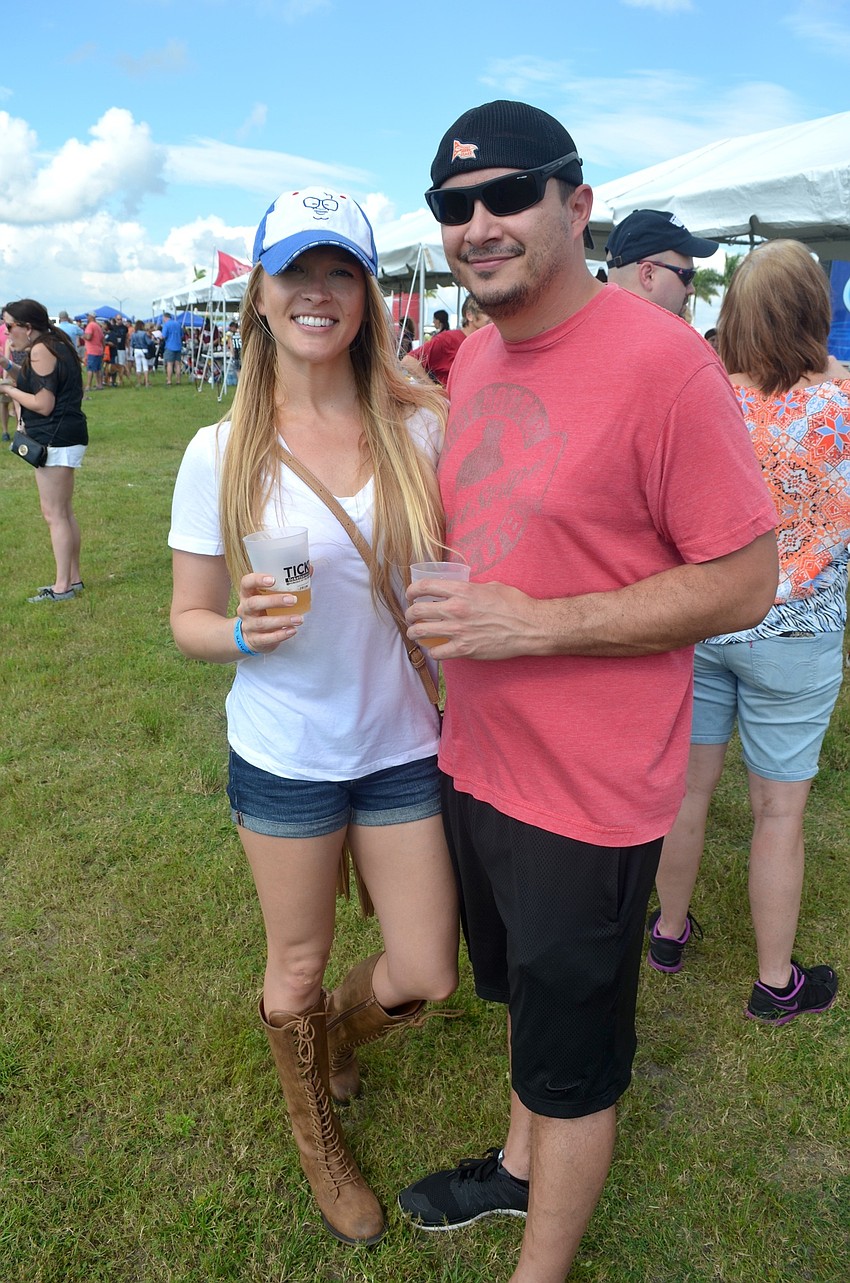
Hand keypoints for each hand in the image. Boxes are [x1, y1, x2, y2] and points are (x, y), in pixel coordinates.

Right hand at [237, 572, 304, 653]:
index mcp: (248, 594)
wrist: (251, 635)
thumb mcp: (269, 596)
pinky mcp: (255, 640)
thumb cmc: (264, 609)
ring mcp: (248, 625)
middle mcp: (245, 609)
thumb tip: (309, 569)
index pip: (246, 583)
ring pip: (262, 623)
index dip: (257, 580)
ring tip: (299, 619)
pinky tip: (292, 631)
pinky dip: (280, 635)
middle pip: (254, 603)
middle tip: (292, 600)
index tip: (273, 579)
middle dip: (274, 601)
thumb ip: (287, 582)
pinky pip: (266, 638)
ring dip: (282, 620)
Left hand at [405, 576, 538, 659]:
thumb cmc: (515, 604)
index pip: (425, 586)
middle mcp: (456, 609)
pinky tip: (435, 648)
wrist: (529, 627)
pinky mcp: (465, 649)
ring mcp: (458, 631)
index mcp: (462, 591)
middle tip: (411, 617)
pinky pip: (437, 652)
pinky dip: (432, 650)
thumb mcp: (491, 586)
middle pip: (417, 611)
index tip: (410, 594)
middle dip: (409, 614)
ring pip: (421, 632)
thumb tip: (459, 590)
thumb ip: (470, 588)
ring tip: (415, 633)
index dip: (412, 590)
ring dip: (414, 633)